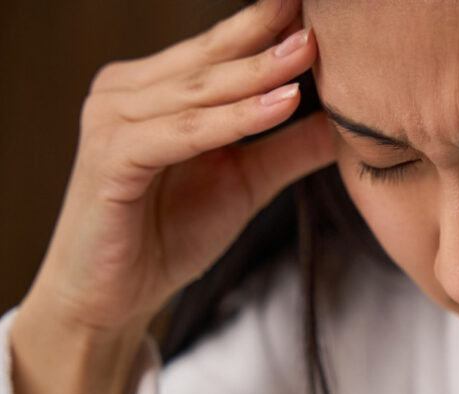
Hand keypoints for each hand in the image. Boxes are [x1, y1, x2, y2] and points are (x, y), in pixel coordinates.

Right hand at [23, 0, 332, 335]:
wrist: (113, 299)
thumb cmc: (169, 235)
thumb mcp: (246, 182)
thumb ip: (291, 148)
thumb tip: (348, 122)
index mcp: (154, 89)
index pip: (219, 48)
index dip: (269, 26)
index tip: (319, 9)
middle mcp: (126, 93)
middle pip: (210, 58)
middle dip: (267, 34)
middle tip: (319, 13)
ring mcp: (113, 122)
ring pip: (199, 91)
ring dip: (258, 73)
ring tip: (309, 53)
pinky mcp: (111, 159)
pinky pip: (182, 133)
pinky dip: (233, 120)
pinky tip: (281, 105)